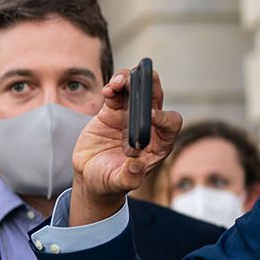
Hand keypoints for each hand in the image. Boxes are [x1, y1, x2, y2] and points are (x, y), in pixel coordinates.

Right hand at [69, 68, 184, 224]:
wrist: (90, 176)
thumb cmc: (109, 182)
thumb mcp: (117, 183)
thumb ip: (129, 177)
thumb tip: (137, 165)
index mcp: (157, 144)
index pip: (169, 124)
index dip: (163, 118)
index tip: (149, 116)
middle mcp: (147, 127)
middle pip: (156, 100)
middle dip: (152, 86)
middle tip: (145, 75)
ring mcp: (130, 117)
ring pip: (136, 91)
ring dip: (131, 81)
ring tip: (119, 81)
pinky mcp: (112, 112)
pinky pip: (116, 94)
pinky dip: (113, 88)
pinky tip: (108, 89)